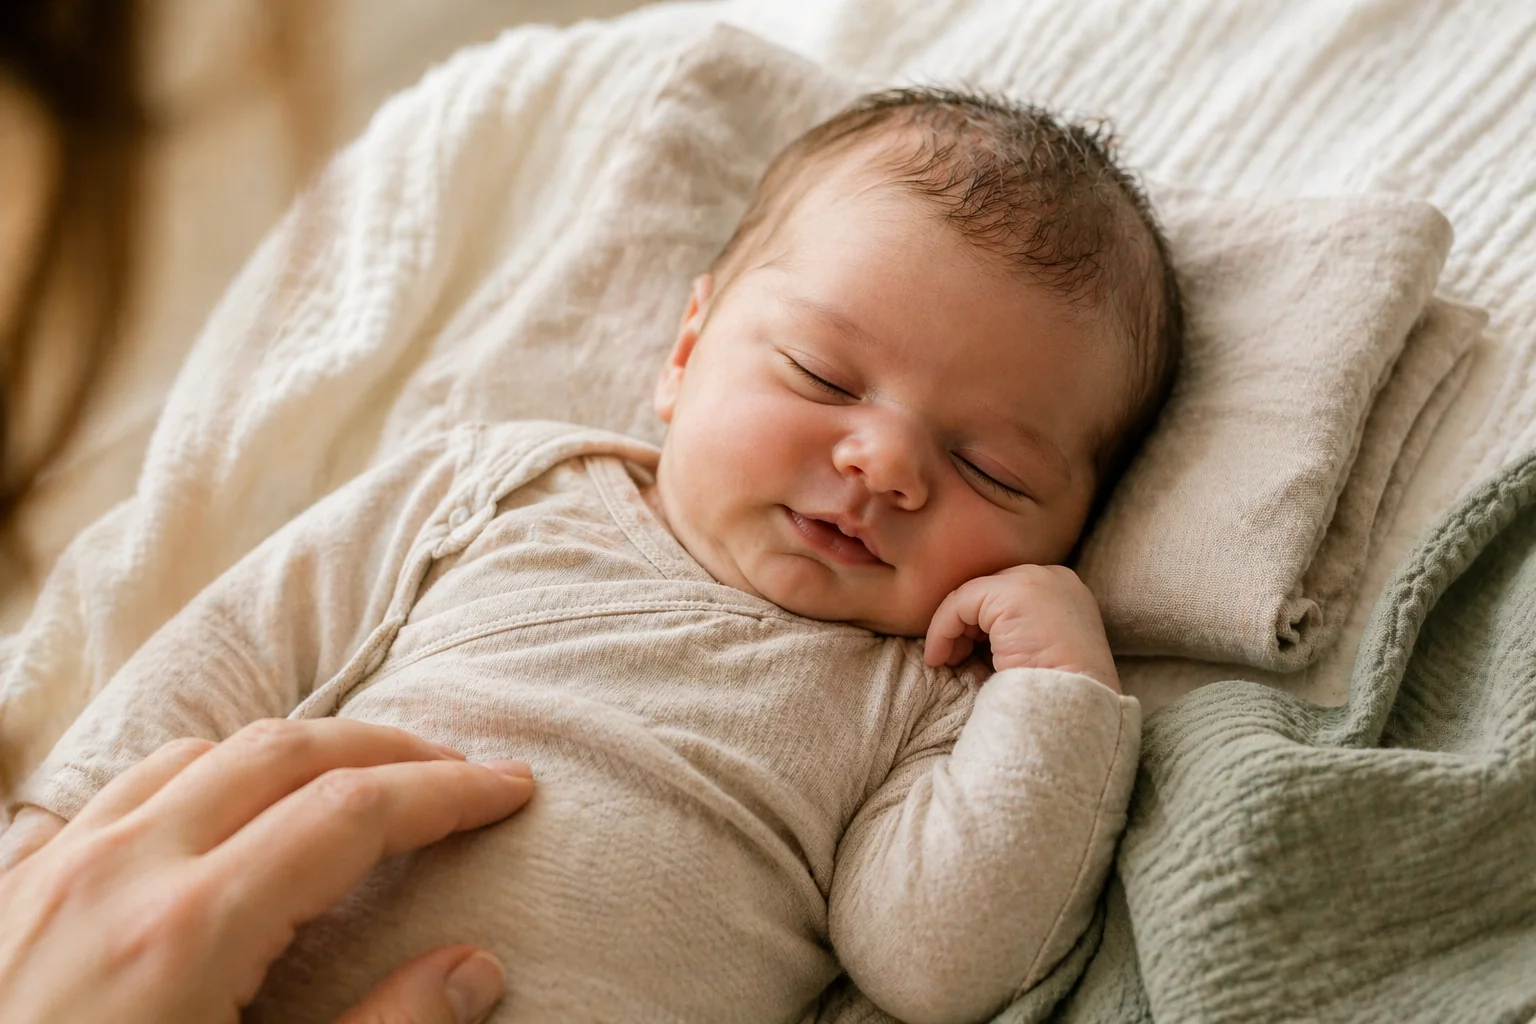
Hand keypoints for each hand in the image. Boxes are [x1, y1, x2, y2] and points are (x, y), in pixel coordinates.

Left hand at [0, 718, 534, 1023]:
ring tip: (351, 786)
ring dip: (293, 754)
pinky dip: (199, 776)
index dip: (447, 793)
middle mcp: (119, 870)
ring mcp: (52, 871)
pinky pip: (119, 790)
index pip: (353, 813)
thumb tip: (475, 969)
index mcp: (189, 930)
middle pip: (284, 752)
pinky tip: (221, 818)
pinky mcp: (9, 889)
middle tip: (455, 773)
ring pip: (198, 754)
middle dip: (385, 748)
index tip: (509, 789)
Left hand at [923, 564, 1120, 692]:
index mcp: (1066, 592)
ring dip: (951, 629)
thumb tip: (972, 637)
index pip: (1010, 597)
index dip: (983, 624)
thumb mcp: (1043, 649)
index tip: (968, 654)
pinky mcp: (1011, 593)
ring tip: (947, 661)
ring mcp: (1034, 581)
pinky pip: (960, 603)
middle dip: (966, 624)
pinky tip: (939, 658)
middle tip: (955, 657)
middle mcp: (1053, 578)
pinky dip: (942, 630)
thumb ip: (1019, 631)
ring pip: (972, 596)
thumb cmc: (1056, 692)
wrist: (1076, 706)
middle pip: (991, 591)